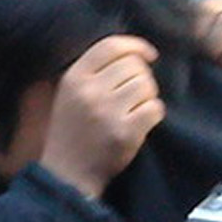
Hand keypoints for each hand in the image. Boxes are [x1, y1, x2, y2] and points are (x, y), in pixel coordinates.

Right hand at [39, 34, 164, 198]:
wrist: (66, 175)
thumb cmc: (72, 132)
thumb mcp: (69, 95)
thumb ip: (93, 72)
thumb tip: (138, 52)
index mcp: (73, 79)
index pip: (111, 46)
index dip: (136, 46)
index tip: (148, 55)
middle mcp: (88, 93)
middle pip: (134, 66)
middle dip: (141, 79)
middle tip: (131, 97)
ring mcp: (107, 113)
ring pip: (147, 86)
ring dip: (147, 98)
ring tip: (132, 112)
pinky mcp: (124, 133)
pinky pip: (155, 109)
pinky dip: (152, 116)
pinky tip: (138, 125)